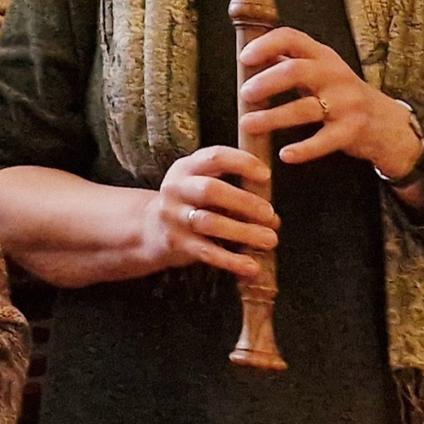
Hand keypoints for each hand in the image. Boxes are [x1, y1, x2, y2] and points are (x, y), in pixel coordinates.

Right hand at [142, 142, 276, 279]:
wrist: (150, 228)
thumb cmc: (190, 204)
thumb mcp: (202, 186)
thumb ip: (235, 193)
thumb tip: (273, 217)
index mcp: (186, 168)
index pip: (214, 158)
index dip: (241, 163)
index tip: (266, 175)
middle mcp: (176, 188)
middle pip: (210, 190)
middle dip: (244, 201)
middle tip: (270, 214)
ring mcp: (174, 216)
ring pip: (210, 223)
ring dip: (243, 232)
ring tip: (270, 239)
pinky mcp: (176, 243)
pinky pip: (207, 252)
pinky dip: (231, 260)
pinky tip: (252, 266)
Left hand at [240, 27, 421, 178]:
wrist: (388, 123)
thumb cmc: (341, 93)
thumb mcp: (320, 70)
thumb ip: (288, 62)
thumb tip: (247, 59)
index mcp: (322, 55)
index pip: (291, 38)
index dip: (265, 45)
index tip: (244, 58)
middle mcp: (335, 75)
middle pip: (294, 71)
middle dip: (265, 82)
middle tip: (245, 94)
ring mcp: (346, 103)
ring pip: (303, 109)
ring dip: (272, 117)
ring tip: (247, 124)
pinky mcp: (352, 131)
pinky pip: (323, 141)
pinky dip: (303, 149)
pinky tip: (284, 155)